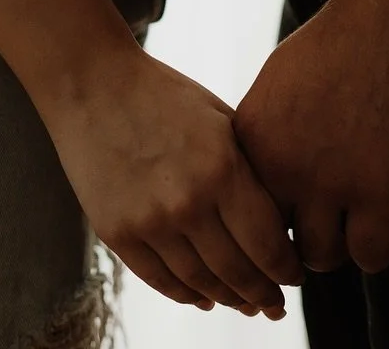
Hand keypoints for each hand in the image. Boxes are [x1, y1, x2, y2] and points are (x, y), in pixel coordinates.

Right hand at [46, 47, 303, 316]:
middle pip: (238, 272)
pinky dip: (186, 295)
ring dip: (227, 299)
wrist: (93, 84)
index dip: (286, 270)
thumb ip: (248, 167)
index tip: (295, 277)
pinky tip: (203, 297)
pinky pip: (160, 281)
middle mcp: (189, 202)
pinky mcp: (117, 232)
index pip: (268, 244)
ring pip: (201, 283)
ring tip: (244, 304)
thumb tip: (281, 219)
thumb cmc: (164, 95)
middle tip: (275, 304)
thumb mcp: (219, 118)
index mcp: (223, 167)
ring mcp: (150, 222)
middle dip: (263, 294)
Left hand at [234, 0, 388, 275]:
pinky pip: (369, 255)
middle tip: (311, 241)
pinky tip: (379, 233)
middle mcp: (280, 163)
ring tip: (347, 233)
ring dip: (335, 249)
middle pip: (271, 241)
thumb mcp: (279, 82)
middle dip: (290, 247)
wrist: (388, 11)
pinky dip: (375, 252)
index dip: (258, 223)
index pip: (238, 208)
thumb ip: (267, 134)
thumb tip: (265, 179)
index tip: (279, 227)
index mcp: (251, 136)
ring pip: (319, 256)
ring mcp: (328, 180)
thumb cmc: (339, 39)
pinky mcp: (377, 189)